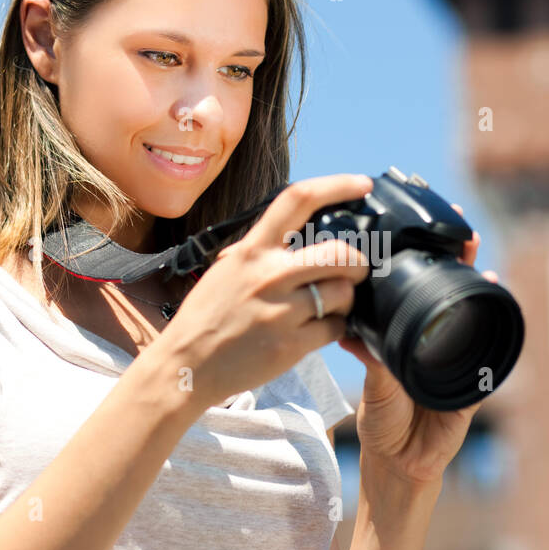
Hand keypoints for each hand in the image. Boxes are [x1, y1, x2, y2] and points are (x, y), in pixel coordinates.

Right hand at [152, 174, 372, 408]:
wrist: (186, 365)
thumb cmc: (208, 316)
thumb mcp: (228, 268)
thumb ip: (263, 250)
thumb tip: (303, 233)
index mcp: (253, 249)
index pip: (299, 200)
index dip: (338, 185)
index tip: (362, 184)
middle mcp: (269, 274)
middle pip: (341, 252)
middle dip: (358, 262)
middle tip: (354, 271)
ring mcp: (282, 310)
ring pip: (344, 292)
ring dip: (346, 299)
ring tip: (329, 306)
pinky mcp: (291, 345)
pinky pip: (336, 328)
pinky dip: (335, 328)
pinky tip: (318, 330)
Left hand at [337, 203, 499, 487]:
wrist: (397, 464)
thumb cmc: (384, 421)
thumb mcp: (374, 383)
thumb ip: (371, 357)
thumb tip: (352, 332)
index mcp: (412, 337)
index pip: (423, 290)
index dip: (429, 262)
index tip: (430, 231)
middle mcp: (438, 343)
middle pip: (455, 293)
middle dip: (461, 262)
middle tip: (465, 232)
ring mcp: (459, 362)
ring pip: (474, 319)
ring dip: (482, 291)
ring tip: (482, 266)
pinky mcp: (474, 387)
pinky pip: (488, 358)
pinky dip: (491, 338)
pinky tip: (493, 314)